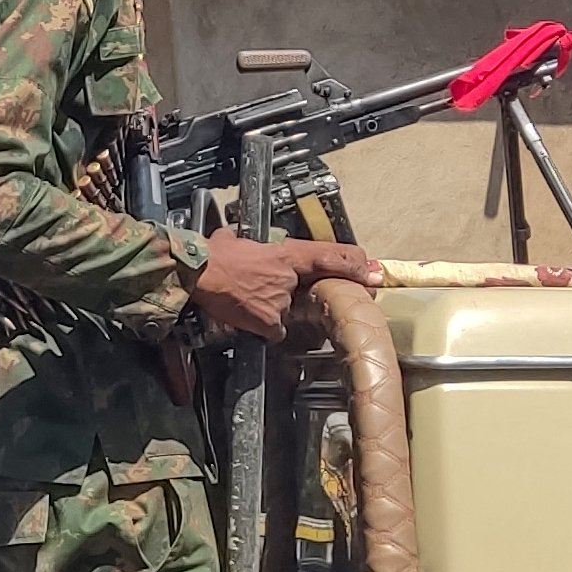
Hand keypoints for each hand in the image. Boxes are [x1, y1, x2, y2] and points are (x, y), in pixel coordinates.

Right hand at [189, 232, 382, 342]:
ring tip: (248, 300)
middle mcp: (289, 278)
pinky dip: (263, 327)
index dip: (354, 267)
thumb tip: (244, 243)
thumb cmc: (215, 254)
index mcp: (286, 253)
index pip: (330, 258)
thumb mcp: (240, 240)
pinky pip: (273, 330)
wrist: (199, 273)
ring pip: (287, 312)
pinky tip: (247, 316)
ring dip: (272, 309)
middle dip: (292, 294)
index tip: (372, 274)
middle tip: (268, 290)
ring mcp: (280, 302)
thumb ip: (255, 246)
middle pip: (307, 293)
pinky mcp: (268, 322)